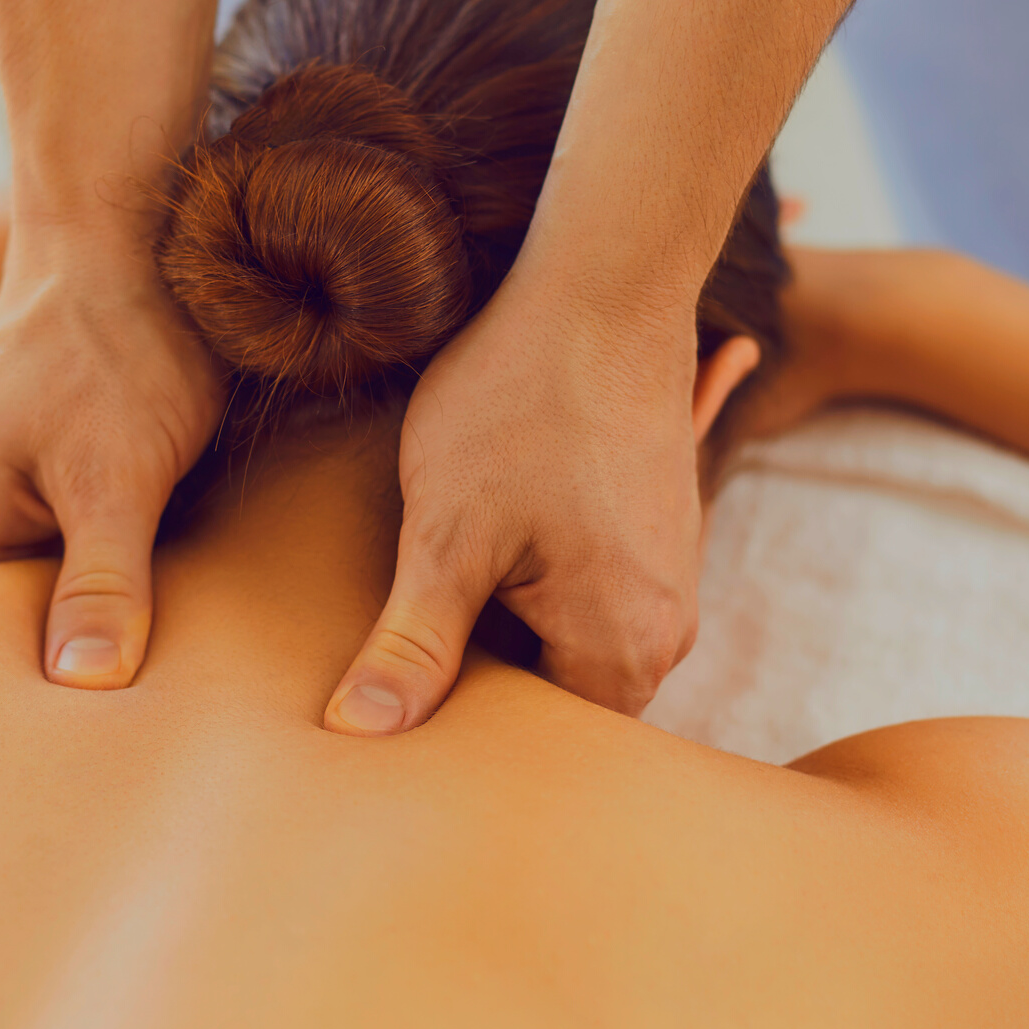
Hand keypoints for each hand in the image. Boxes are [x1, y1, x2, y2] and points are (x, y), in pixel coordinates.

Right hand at [0, 222, 222, 686]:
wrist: (132, 226)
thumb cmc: (115, 344)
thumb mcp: (114, 476)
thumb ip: (102, 582)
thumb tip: (84, 686)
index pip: (2, 653)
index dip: (70, 694)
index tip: (140, 727)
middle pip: (44, 619)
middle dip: (111, 646)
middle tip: (185, 698)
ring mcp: (28, 482)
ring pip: (88, 574)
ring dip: (142, 597)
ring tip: (205, 647)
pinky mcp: (82, 459)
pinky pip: (116, 531)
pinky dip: (158, 549)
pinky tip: (210, 570)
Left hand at [322, 281, 706, 733]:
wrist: (605, 284)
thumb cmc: (521, 401)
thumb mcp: (447, 533)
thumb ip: (413, 644)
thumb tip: (359, 732)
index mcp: (625, 647)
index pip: (538, 744)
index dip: (461, 729)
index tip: (400, 696)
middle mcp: (668, 625)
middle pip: (558, 696)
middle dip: (483, 676)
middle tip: (406, 639)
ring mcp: (669, 573)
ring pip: (569, 637)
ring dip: (505, 619)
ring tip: (442, 574)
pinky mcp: (656, 527)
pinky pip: (589, 588)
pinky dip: (532, 576)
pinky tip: (489, 529)